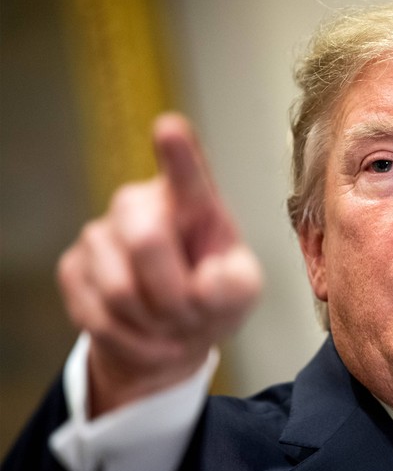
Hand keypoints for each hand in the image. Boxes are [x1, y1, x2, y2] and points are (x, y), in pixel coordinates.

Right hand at [57, 113, 262, 416]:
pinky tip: (148, 335)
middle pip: (146, 241)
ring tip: (172, 323)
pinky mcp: (73, 269)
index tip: (170, 127)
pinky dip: (134, 342)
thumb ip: (234, 285)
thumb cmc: (213, 295)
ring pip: (121, 291)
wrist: (173, 331)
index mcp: (191, 201)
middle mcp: (139, 205)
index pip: (186, 173)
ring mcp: (99, 234)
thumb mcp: (242, 291)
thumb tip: (203, 287)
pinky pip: (100, 318)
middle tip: (193, 314)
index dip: (178, 152)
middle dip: (174, 293)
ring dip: (155, 323)